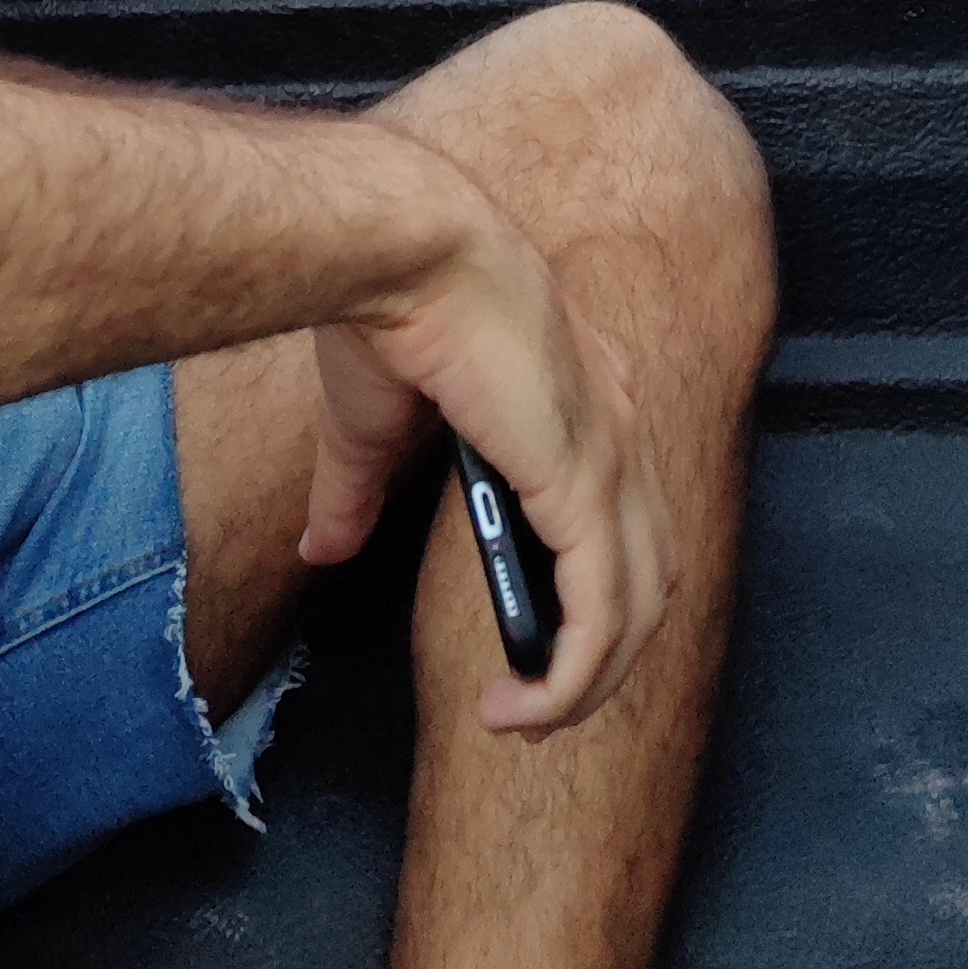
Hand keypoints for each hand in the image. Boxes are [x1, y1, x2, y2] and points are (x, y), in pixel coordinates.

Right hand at [304, 206, 676, 738]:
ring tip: (523, 720)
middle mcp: (618, 424)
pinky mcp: (586, 484)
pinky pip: (603, 614)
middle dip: (600, 655)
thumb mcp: (369, 424)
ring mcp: (611, 455)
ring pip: (637, 608)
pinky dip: (572, 676)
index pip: (623, 515)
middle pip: (646, 573)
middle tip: (534, 704)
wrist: (402, 247)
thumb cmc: (388, 307)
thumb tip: (321, 547)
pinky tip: (525, 704)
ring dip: (587, 683)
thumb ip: (357, 493)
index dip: (593, 591)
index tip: (536, 643)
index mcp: (583, 395)